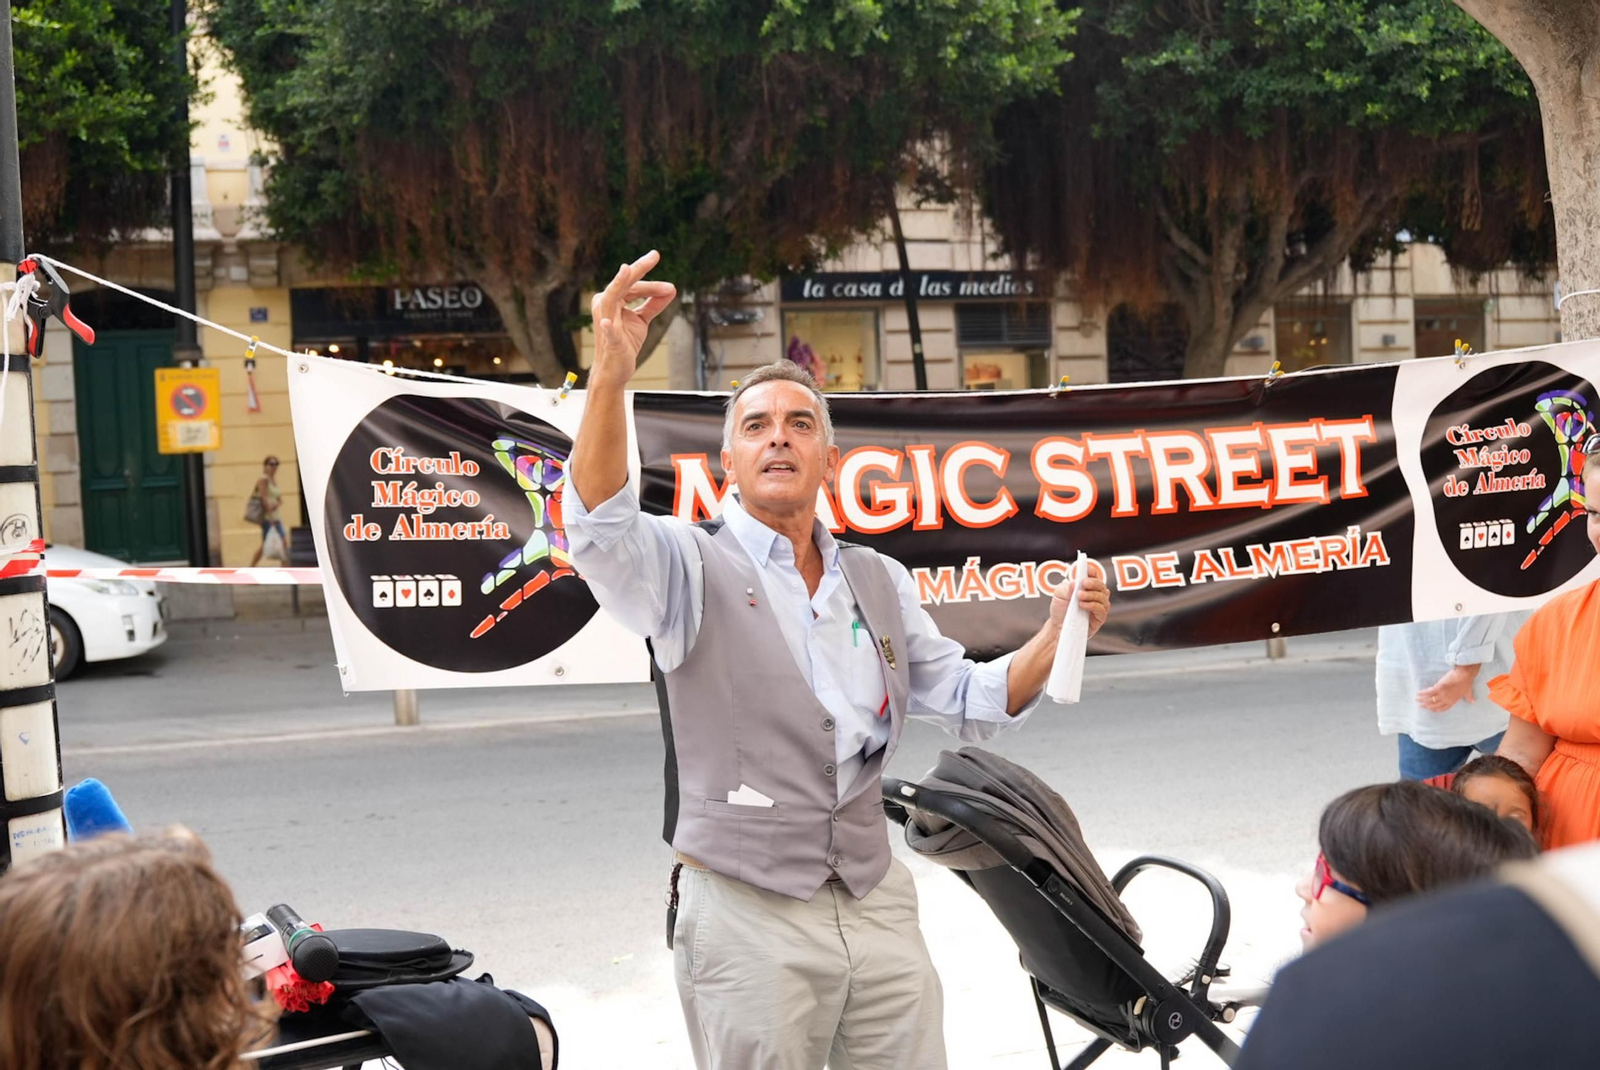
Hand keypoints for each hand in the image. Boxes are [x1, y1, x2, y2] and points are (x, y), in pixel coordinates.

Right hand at [589, 250, 676, 387]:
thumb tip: (671, 289)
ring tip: (627, 270)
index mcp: (612, 300)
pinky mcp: (609, 339)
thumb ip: (654, 304)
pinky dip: (607, 326)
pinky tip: (606, 322)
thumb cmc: (625, 342)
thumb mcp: (642, 320)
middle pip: (624, 284)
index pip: (633, 285)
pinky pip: (607, 331)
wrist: (615, 369)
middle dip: (639, 269)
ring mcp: (604, 321)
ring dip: (621, 283)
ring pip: (614, 297)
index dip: (650, 280)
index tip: (664, 273)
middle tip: (655, 255)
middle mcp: (605, 305)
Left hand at [1048, 560, 1109, 637]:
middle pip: (1101, 585)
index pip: (1093, 575)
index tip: (1086, 570)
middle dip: (1093, 582)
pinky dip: (1093, 605)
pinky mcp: (1099, 618)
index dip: (1091, 571)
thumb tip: (1074, 583)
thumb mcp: (1058, 595)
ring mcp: (1098, 606)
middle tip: (1084, 583)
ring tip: (1079, 596)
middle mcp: (1094, 594)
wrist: (1057, 627)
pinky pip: (1102, 609)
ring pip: (1103, 596)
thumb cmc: (1060, 609)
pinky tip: (1082, 605)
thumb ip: (1066, 588)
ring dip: (1092, 594)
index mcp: (1085, 586)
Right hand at [1417, 664, 1479, 713]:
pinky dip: (1422, 693)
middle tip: (1420, 706)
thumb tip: (1473, 702)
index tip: (1430, 709)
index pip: (1443, 708)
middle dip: (1426, 705)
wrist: (1464, 675)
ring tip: (1417, 699)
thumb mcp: (1467, 692)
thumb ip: (1469, 697)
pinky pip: (1428, 692)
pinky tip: (1418, 693)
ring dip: (1422, 699)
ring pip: (1430, 699)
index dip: (1436, 709)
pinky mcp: (1438, 688)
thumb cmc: (1466, 682)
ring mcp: (1442, 694)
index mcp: (1453, 701)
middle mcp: (1446, 699)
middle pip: (1434, 704)